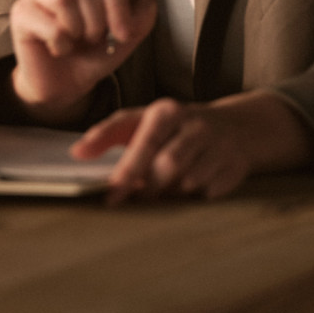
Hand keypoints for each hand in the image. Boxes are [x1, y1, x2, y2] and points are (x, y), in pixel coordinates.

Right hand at [7, 0, 157, 125]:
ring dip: (78, 28)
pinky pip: (49, 24)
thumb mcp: (123, 39)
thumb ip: (139, 19)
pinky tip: (59, 48)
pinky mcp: (20, 13)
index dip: (118, 3)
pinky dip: (61, 43)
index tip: (123, 32)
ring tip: (76, 40)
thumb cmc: (90, 54)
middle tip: (95, 38)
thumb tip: (147, 1)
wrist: (63, 83)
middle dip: (98, 19)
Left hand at [71, 89, 313, 201]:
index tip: (111, 191)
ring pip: (187, 182)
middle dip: (146, 187)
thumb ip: (111, 135)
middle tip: (128, 201)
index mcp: (166, 111)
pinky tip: (191, 189)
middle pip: (166, 165)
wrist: (237, 127)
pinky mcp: (235, 167)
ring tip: (161, 191)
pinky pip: (208, 193)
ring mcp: (218, 146)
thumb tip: (76, 154)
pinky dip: (194, 196)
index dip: (126, 167)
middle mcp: (194, 125)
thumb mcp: (144, 121)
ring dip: (170, 193)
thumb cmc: (175, 128)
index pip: (143, 139)